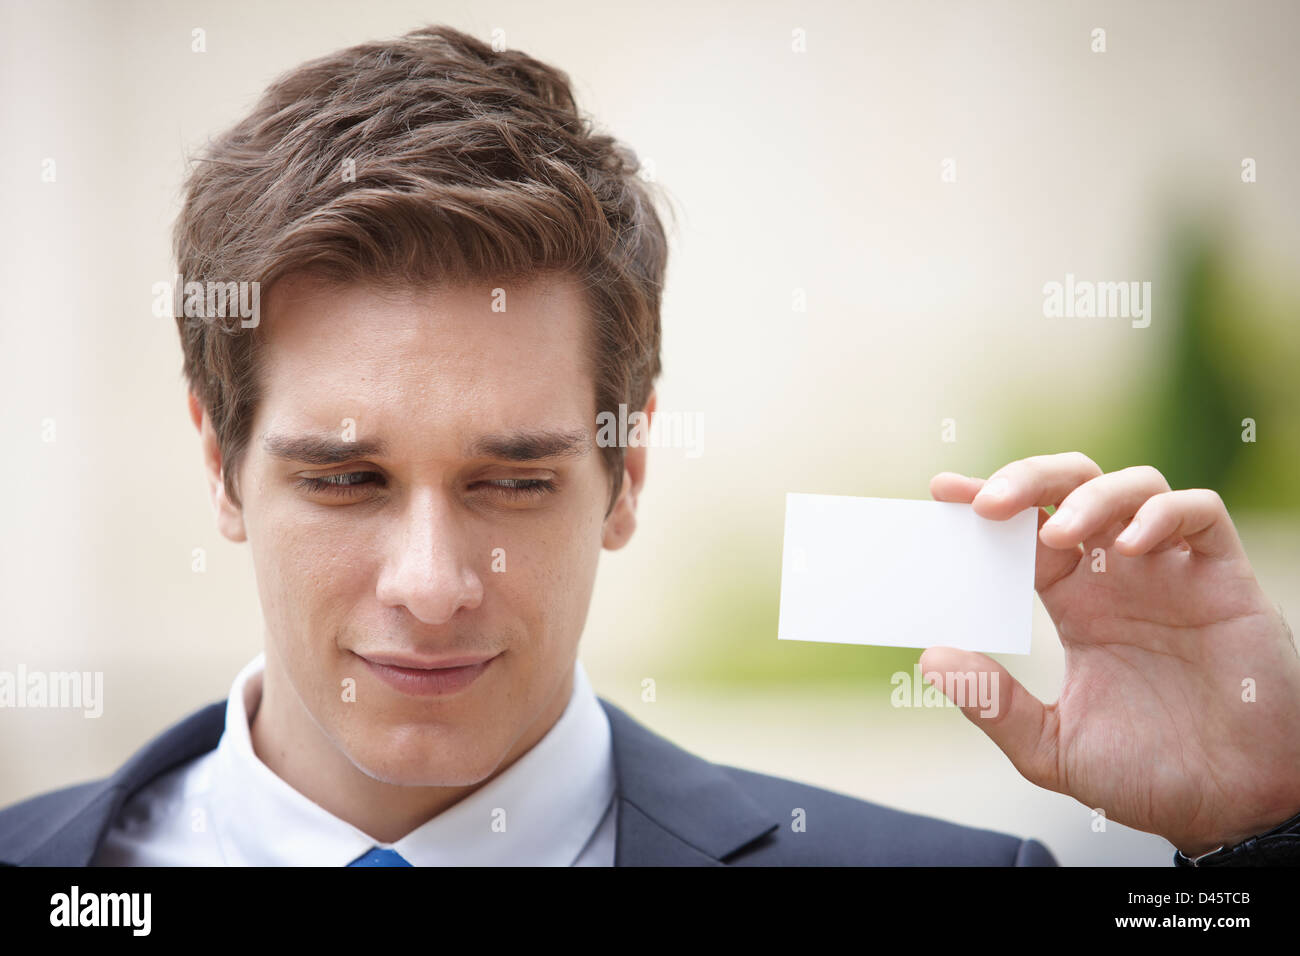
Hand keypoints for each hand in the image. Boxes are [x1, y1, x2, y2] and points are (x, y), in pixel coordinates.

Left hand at [922, 452, 1299, 856]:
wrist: (1230, 809)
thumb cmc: (1146, 776)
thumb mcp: (1052, 748)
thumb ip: (996, 705)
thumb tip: (932, 658)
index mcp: (1075, 601)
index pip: (1024, 530)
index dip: (987, 502)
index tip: (941, 493)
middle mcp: (1118, 575)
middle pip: (1071, 487)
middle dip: (1027, 478)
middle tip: (986, 502)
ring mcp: (1172, 572)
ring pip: (1133, 487)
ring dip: (1091, 496)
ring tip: (1059, 533)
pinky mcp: (1225, 581)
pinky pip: (1200, 516)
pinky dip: (1163, 514)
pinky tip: (1131, 546)